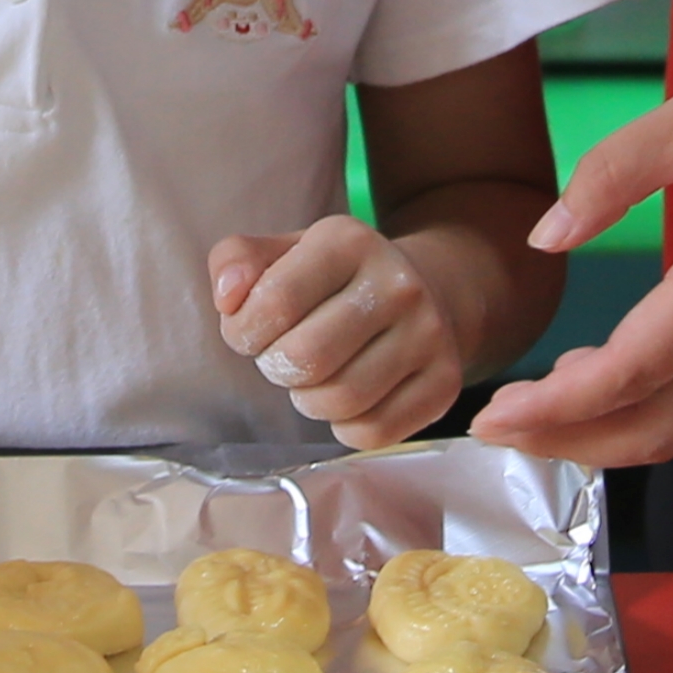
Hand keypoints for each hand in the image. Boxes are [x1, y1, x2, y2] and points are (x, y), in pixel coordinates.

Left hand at [209, 216, 464, 450]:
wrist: (425, 291)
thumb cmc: (334, 279)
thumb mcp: (285, 252)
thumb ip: (237, 260)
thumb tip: (227, 299)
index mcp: (348, 240)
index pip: (275, 301)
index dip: (243, 331)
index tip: (247, 333)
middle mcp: (397, 284)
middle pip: (307, 358)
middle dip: (276, 368)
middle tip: (281, 359)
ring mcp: (429, 335)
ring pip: (340, 401)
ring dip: (308, 400)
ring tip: (312, 379)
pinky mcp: (445, 383)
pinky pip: (374, 432)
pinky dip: (345, 427)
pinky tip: (347, 400)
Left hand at [471, 22, 672, 470]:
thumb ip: (613, 174)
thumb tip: (545, 237)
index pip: (634, 372)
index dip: (558, 409)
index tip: (491, 413)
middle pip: (658, 427)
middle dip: (570, 443)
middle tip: (492, 427)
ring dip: (608, 435)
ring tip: (533, 414)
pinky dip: (649, 411)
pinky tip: (600, 380)